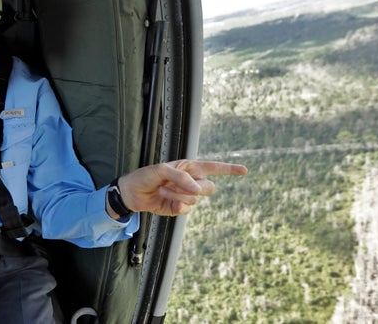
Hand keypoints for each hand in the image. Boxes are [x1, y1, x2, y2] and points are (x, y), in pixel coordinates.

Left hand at [115, 159, 246, 216]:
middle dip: (196, 189)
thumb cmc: (145, 176)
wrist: (132, 193)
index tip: (244, 170)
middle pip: (209, 187)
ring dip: (178, 195)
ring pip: (196, 200)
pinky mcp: (179, 208)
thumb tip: (196, 189)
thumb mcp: (161, 170)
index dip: (230, 169)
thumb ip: (180, 176)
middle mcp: (190, 181)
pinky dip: (177, 206)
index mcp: (189, 167)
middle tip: (177, 185)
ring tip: (162, 190)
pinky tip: (165, 201)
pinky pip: (187, 210)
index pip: (213, 167)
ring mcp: (186, 195)